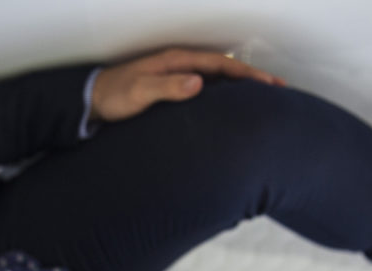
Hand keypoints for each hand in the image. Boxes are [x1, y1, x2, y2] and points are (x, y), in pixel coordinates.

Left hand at [90, 47, 284, 122]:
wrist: (93, 101)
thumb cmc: (114, 96)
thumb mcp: (139, 92)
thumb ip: (167, 87)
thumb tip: (198, 82)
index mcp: (176, 61)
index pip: (220, 65)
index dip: (246, 74)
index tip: (268, 83)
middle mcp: (180, 66)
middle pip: (224, 69)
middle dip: (251, 78)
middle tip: (278, 90)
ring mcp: (176, 77)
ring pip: (217, 79)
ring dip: (240, 87)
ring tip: (263, 98)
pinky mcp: (172, 90)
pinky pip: (205, 89)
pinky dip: (223, 95)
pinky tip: (231, 107)